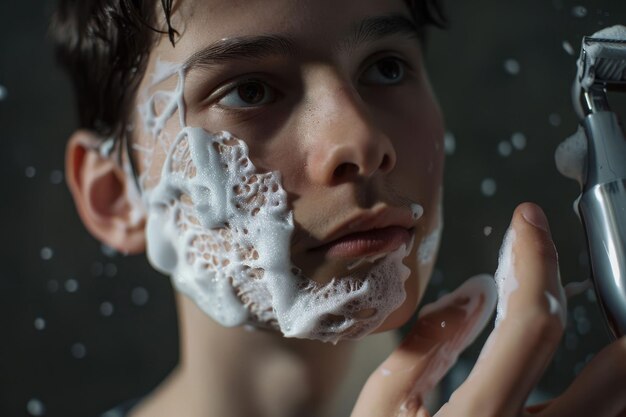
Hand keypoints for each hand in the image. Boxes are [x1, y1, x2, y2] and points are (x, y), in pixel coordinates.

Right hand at [351, 203, 625, 416]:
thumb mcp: (381, 406)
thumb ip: (426, 345)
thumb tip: (476, 292)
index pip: (530, 322)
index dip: (535, 258)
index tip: (528, 219)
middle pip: (613, 370)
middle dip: (609, 301)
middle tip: (584, 262)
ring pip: (616, 403)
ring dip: (618, 352)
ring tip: (599, 312)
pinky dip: (603, 391)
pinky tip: (589, 370)